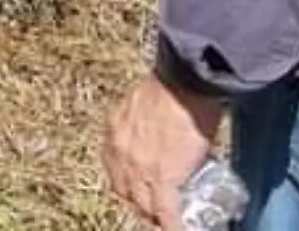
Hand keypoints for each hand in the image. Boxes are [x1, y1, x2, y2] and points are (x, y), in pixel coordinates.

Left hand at [102, 72, 225, 229]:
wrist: (184, 82)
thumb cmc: (172, 83)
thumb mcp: (144, 100)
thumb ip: (144, 116)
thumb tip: (160, 122)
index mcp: (114, 130)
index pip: (114, 166)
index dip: (127, 181)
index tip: (137, 185)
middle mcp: (119, 152)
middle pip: (124, 190)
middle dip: (137, 201)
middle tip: (152, 205)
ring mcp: (137, 169)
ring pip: (143, 206)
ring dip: (154, 215)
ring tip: (166, 219)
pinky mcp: (161, 180)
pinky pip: (166, 214)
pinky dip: (172, 225)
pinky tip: (179, 229)